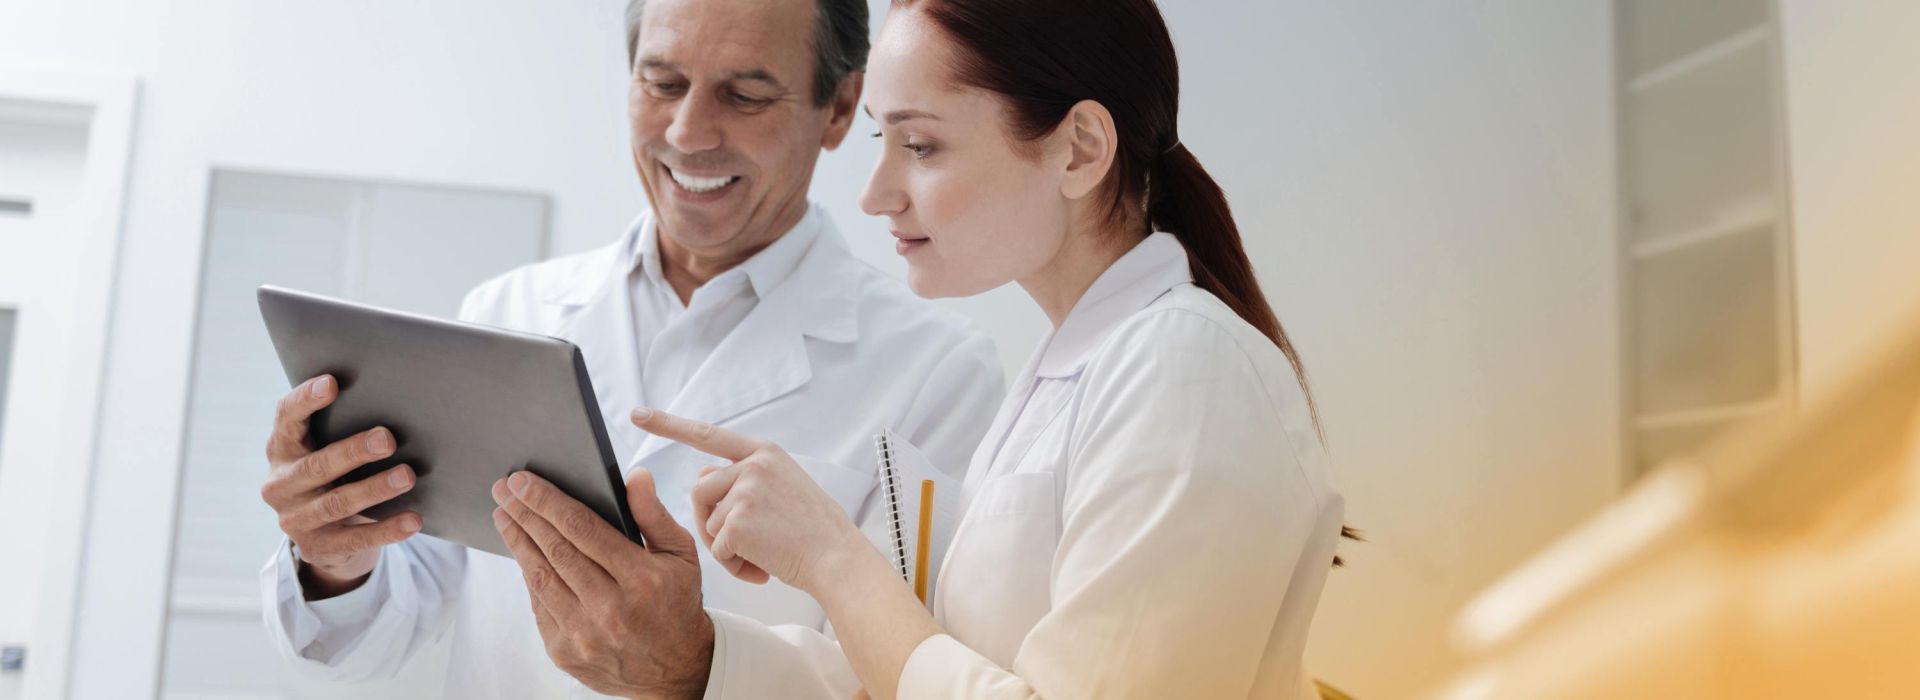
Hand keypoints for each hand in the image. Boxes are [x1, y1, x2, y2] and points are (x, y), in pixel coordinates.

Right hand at [261, 374, 420, 598]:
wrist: (324, 535)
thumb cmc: (334, 474)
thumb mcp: (326, 449)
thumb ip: (341, 426)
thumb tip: (395, 396)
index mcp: (281, 449)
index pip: (287, 419)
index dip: (306, 400)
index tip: (332, 382)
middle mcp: (280, 485)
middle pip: (317, 465)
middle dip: (353, 451)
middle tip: (387, 439)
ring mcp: (295, 520)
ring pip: (337, 503)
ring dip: (374, 489)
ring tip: (407, 476)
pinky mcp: (317, 548)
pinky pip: (356, 539)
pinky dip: (387, 529)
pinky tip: (413, 520)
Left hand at [491, 467, 711, 698]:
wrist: (676, 669)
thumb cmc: (677, 603)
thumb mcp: (681, 555)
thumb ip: (654, 514)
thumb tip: (635, 476)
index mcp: (641, 579)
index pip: (583, 529)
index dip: (548, 501)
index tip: (523, 481)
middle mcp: (610, 608)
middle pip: (555, 550)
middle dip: (524, 514)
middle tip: (503, 490)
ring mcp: (583, 634)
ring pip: (540, 577)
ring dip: (518, 542)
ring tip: (504, 516)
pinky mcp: (565, 652)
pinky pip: (539, 605)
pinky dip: (529, 576)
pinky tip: (523, 554)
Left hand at [629, 407, 868, 593]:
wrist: (836, 557)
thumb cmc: (812, 529)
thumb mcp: (783, 485)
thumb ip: (745, 476)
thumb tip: (703, 476)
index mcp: (764, 452)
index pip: (708, 434)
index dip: (669, 424)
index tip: (638, 414)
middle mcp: (753, 465)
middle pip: (700, 491)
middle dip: (711, 521)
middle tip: (740, 544)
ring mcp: (745, 491)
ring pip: (707, 522)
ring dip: (725, 546)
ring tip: (759, 556)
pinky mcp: (738, 521)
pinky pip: (716, 548)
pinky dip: (734, 564)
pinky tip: (761, 566)